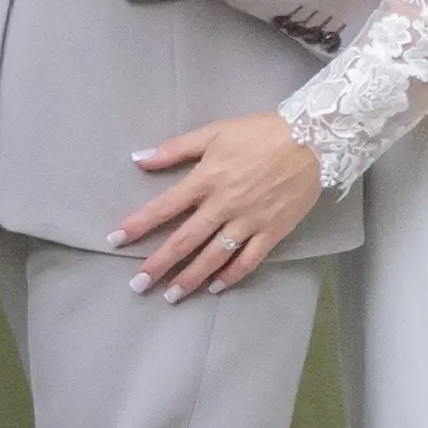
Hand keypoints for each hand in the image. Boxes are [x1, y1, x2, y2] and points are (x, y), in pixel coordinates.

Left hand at [110, 112, 319, 300]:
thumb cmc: (260, 132)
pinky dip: (230, 277)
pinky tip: (216, 288)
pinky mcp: (271, 232)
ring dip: (189, 278)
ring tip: (171, 296)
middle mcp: (223, 205)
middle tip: (138, 285)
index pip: (165, 207)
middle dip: (159, 264)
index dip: (139, 224)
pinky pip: (247, 261)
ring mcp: (248, 222)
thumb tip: (138, 158)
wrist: (312, 139)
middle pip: (185, 240)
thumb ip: (176, 148)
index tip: (116, 240)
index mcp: (207, 179)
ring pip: (213, 257)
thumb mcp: (215, 131)